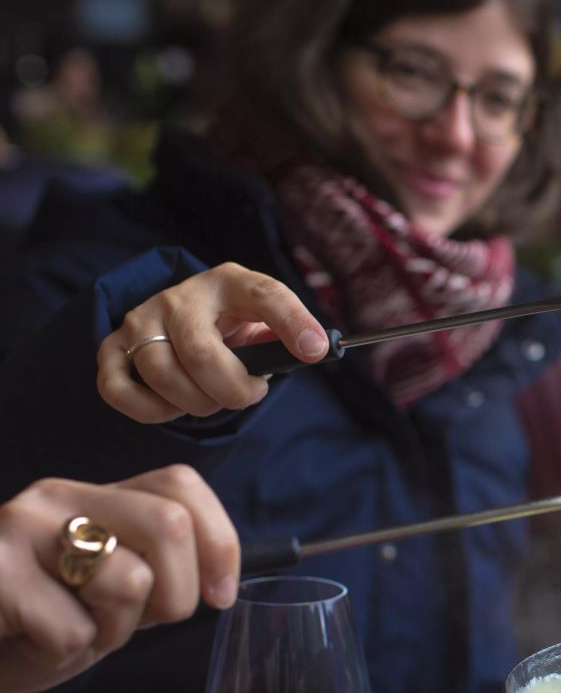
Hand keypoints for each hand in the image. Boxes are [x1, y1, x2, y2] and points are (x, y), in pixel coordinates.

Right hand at [0, 465, 238, 692]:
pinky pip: (74, 629)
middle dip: (177, 593)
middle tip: (142, 624)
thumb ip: (155, 563)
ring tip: (74, 632)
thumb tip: (218, 580)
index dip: (219, 542)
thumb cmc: (36, 622)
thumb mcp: (106, 585)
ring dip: (115, 631)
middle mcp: (58, 497)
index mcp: (94, 494)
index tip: (220, 594)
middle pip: (170, 525)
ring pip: (130, 581)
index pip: (181, 485)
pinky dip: (66, 654)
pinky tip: (32, 644)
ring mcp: (20, 528)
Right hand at [97, 263, 328, 423]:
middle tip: (247, 394)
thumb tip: (314, 350)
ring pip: (161, 375)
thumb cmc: (233, 324)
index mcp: (230, 283)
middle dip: (232, 391)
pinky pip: (117, 388)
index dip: (292, 324)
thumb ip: (289, 333)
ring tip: (211, 398)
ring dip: (195, 404)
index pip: (265, 296)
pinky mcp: (113, 346)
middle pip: (202, 356)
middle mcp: (180, 297)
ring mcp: (141, 320)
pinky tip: (173, 406)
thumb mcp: (265, 320)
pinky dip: (150, 410)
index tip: (315, 351)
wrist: (185, 316)